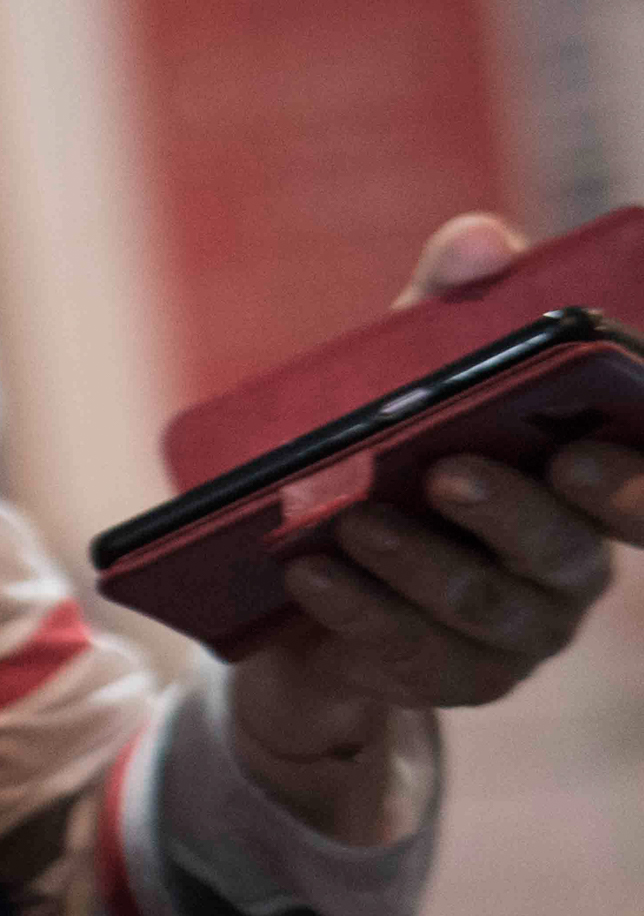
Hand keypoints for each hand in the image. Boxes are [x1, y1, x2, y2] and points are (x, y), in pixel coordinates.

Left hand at [228, 215, 643, 832]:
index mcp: (582, 483)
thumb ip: (447, 311)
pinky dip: (360, 613)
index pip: (639, 486)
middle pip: (568, 549)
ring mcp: (518, 632)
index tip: (581, 457)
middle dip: (513, 512)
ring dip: (417, 562)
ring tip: (351, 521)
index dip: (630, 482)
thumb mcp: (404, 375)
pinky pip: (416, 657)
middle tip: (449, 473)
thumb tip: (483, 238)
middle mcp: (569, 564)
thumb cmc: (386, 454)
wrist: (306, 577)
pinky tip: (311, 578)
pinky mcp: (451, 677)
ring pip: (488, 608)